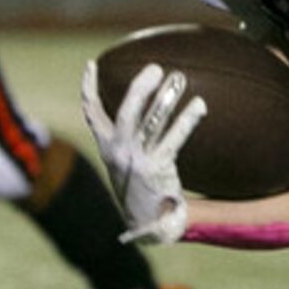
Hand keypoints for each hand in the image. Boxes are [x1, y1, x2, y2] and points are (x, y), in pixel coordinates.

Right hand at [79, 59, 207, 245]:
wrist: (149, 223)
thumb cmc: (141, 188)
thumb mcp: (125, 163)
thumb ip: (129, 139)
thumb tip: (147, 107)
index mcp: (106, 147)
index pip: (91, 112)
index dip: (88, 87)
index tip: (91, 65)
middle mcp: (118, 151)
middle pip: (125, 111)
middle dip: (139, 87)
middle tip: (156, 69)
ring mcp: (137, 160)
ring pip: (151, 121)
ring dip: (167, 98)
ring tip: (179, 78)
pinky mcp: (157, 169)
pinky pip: (174, 138)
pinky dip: (188, 119)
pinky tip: (200, 106)